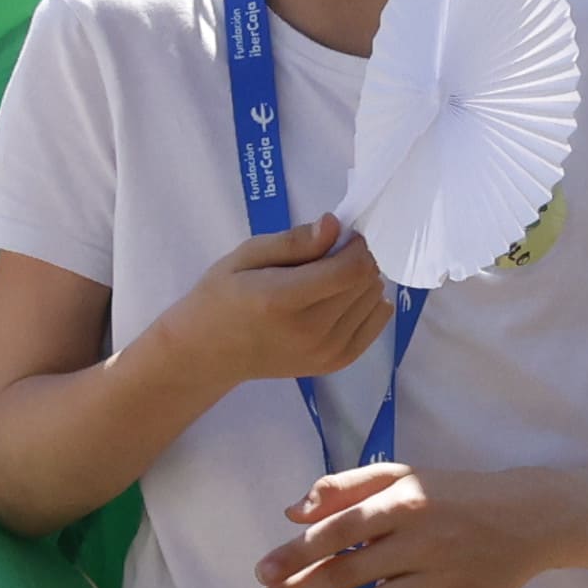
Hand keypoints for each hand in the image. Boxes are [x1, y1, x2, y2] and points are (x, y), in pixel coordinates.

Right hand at [167, 217, 403, 392]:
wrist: (209, 354)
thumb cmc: (220, 299)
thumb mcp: (243, 257)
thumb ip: (291, 242)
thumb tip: (334, 226)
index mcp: (281, 300)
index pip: (351, 269)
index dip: (355, 246)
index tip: (339, 238)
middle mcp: (310, 330)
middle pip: (366, 282)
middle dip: (357, 261)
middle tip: (329, 258)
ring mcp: (327, 351)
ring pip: (376, 300)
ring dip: (362, 282)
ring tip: (331, 281)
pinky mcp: (337, 362)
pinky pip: (378, 322)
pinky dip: (369, 304)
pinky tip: (342, 300)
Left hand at [251, 459, 553, 587]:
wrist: (533, 516)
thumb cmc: (452, 494)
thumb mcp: (401, 475)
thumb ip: (344, 487)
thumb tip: (291, 512)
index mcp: (404, 503)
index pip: (342, 530)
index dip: (299, 552)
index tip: (261, 573)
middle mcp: (422, 542)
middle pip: (350, 573)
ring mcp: (444, 579)